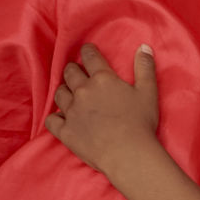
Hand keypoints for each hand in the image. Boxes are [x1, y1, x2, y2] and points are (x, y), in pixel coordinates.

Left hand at [44, 43, 159, 175]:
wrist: (127, 153)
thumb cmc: (140, 122)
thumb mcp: (148, 92)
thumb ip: (145, 68)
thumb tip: (144, 47)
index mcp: (103, 79)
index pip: (91, 57)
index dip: (88, 51)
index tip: (87, 49)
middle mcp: (82, 91)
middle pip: (70, 73)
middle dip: (73, 69)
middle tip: (76, 71)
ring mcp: (71, 111)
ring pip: (59, 93)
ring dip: (64, 90)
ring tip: (69, 93)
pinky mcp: (65, 130)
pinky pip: (51, 120)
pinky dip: (55, 117)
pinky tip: (61, 117)